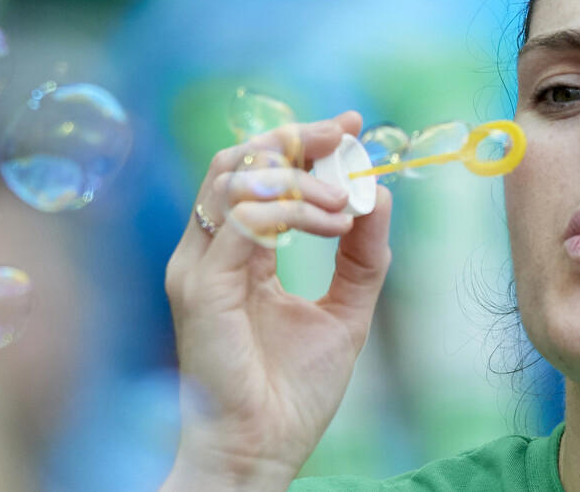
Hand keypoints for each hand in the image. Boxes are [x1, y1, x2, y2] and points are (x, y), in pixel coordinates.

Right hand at [161, 112, 393, 490]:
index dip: (301, 140)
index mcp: (236, 256)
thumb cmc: (292, 395)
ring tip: (346, 206)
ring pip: (236, 179)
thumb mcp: (346, 312)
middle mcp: (210, 253)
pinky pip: (243, 220)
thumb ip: (362, 257)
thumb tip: (379, 195)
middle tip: (347, 134)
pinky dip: (292, 209)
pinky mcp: (201, 288)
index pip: (257, 173)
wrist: (262, 451)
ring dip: (302, 178)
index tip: (352, 128)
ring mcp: (199, 267)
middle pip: (238, 161)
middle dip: (296, 137)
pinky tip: (332, 224)